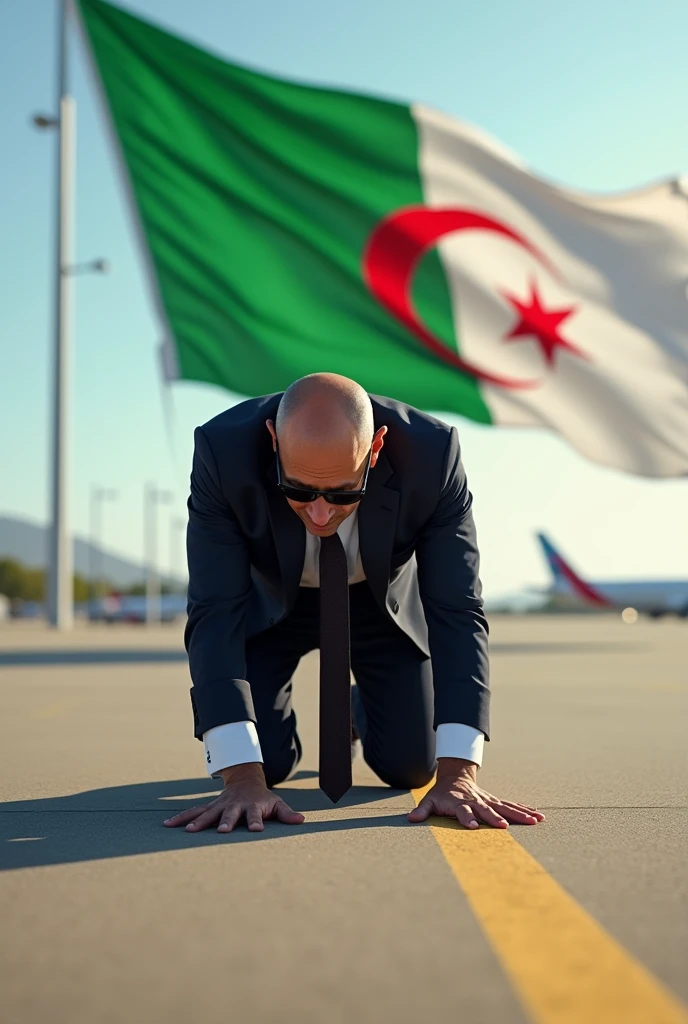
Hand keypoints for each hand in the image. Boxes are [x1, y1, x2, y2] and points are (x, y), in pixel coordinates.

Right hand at [163, 763, 304, 833]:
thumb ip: (287, 814)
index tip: (257, 829)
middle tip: (221, 831)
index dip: (256, 821)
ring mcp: (220, 806)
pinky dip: (181, 818)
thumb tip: (302, 821)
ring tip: (188, 832)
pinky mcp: (209, 807)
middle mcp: (234, 805)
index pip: (255, 814)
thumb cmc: (263, 799)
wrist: (246, 781)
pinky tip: (168, 825)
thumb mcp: (277, 804)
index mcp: (252, 806)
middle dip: (225, 822)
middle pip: (230, 814)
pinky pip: (193, 812)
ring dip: (198, 822)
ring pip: (207, 813)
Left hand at [407, 758, 544, 828]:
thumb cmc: (441, 794)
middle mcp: (475, 801)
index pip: (462, 811)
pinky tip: (537, 815)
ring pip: (504, 807)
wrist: (455, 777)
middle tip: (504, 827)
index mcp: (459, 802)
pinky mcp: (495, 801)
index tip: (473, 827)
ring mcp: (487, 800)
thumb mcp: (429, 801)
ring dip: (519, 814)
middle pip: (487, 810)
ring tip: (535, 820)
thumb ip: (421, 810)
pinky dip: (524, 810)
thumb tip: (410, 819)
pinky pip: (511, 805)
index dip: (466, 818)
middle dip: (495, 818)